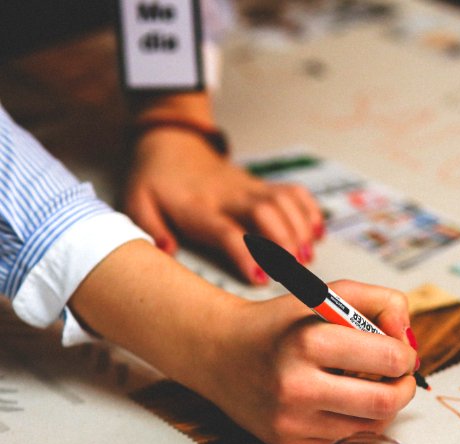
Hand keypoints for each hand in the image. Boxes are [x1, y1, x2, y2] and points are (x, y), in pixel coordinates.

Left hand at [124, 128, 323, 283]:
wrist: (173, 144)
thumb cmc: (157, 182)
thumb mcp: (138, 203)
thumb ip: (150, 228)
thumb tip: (166, 250)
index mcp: (198, 206)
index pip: (227, 230)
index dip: (246, 254)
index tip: (260, 277)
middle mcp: (229, 196)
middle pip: (265, 213)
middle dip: (284, 242)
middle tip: (294, 270)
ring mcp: (250, 187)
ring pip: (284, 202)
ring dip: (301, 229)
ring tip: (306, 257)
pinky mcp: (263, 184)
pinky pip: (294, 192)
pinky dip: (310, 211)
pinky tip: (316, 233)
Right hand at [195, 281, 418, 443]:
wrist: (220, 353)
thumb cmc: (281, 324)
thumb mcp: (328, 295)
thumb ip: (380, 302)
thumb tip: (409, 339)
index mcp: (308, 342)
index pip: (389, 359)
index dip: (406, 354)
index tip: (401, 350)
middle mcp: (296, 386)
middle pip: (385, 403)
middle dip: (404, 388)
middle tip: (400, 376)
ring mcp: (291, 421)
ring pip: (370, 427)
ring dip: (383, 407)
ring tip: (369, 385)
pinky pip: (345, 442)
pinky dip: (356, 422)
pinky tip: (344, 401)